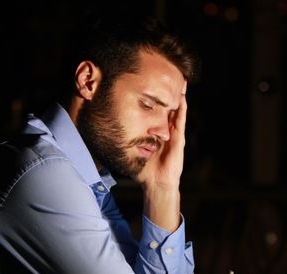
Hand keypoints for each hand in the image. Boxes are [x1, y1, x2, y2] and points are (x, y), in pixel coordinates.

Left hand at [136, 81, 186, 231]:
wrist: (156, 184)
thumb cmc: (144, 171)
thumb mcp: (131, 152)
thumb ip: (121, 144)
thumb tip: (103, 136)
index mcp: (156, 133)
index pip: (156, 112)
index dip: (155, 99)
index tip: (151, 84)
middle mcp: (166, 131)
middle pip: (168, 107)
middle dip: (169, 93)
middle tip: (169, 76)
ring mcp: (173, 134)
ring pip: (177, 110)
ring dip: (179, 96)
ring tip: (180, 80)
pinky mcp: (178, 139)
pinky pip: (180, 120)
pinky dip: (182, 108)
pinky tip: (182, 97)